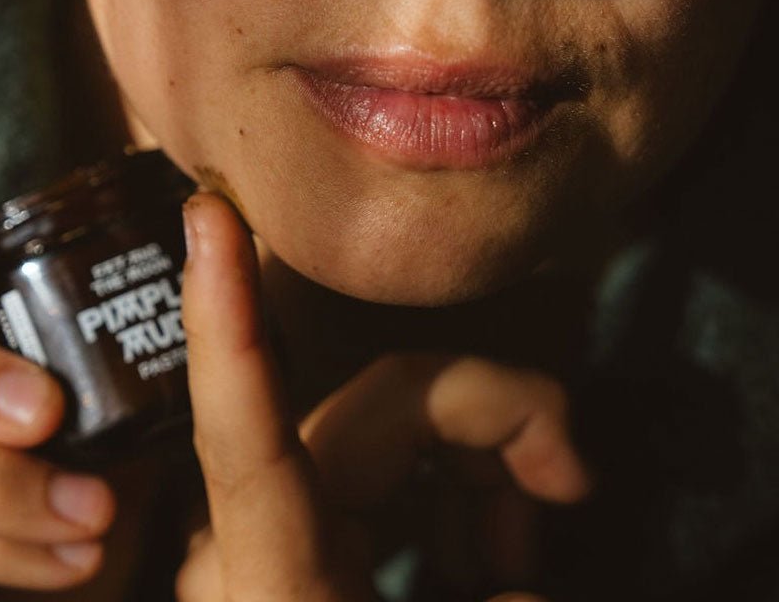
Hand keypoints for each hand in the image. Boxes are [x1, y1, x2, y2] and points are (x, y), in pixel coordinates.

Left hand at [177, 193, 589, 601]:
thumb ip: (511, 600)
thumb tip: (517, 571)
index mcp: (276, 590)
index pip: (247, 434)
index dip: (226, 320)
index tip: (206, 216)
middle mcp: (252, 550)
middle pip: (379, 407)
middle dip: (489, 416)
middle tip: (571, 484)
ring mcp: (270, 545)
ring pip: (382, 431)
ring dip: (473, 466)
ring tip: (520, 549)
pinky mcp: (293, 547)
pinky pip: (371, 473)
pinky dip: (443, 492)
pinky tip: (485, 552)